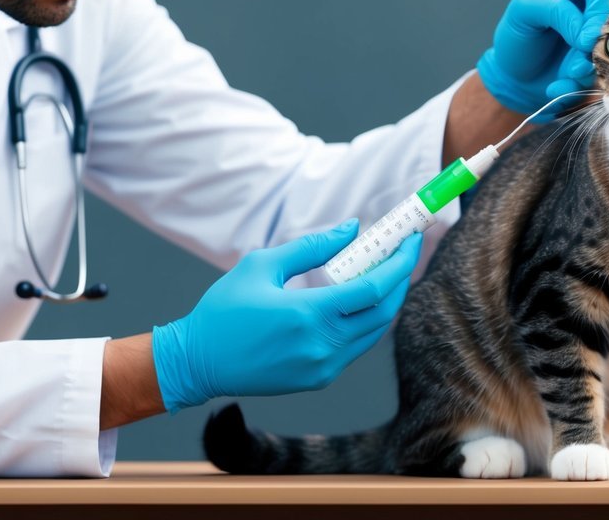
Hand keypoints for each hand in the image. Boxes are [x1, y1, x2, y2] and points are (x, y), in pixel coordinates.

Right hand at [151, 221, 420, 412]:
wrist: (198, 362)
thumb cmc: (225, 309)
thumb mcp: (262, 265)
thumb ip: (311, 247)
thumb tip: (352, 229)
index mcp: (309, 314)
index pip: (374, 289)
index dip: (398, 262)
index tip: (410, 240)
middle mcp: (323, 346)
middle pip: (383, 312)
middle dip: (399, 280)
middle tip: (402, 253)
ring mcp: (323, 368)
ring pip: (373, 333)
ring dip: (384, 302)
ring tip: (382, 272)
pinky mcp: (318, 380)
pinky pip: (355, 348)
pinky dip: (364, 322)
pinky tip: (358, 301)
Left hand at [476, 0, 608, 114]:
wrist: (517, 76)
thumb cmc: (516, 37)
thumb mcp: (523, 13)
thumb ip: (554, 10)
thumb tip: (589, 33)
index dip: (599, 5)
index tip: (585, 39)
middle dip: (601, 37)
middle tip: (579, 61)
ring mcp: (603, 17)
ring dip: (595, 60)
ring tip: (567, 72)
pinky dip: (591, 76)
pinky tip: (565, 82)